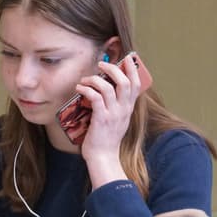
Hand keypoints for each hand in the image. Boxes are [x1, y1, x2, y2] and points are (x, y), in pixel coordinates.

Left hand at [74, 54, 150, 186]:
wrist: (103, 157)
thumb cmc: (107, 139)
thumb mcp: (118, 120)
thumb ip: (118, 105)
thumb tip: (109, 88)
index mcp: (128, 109)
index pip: (136, 84)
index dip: (132, 69)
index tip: (126, 58)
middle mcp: (123, 110)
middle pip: (125, 82)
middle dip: (113, 68)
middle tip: (101, 64)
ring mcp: (113, 115)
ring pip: (109, 88)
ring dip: (95, 79)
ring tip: (85, 79)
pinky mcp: (101, 119)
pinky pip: (96, 98)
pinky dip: (87, 89)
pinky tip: (80, 89)